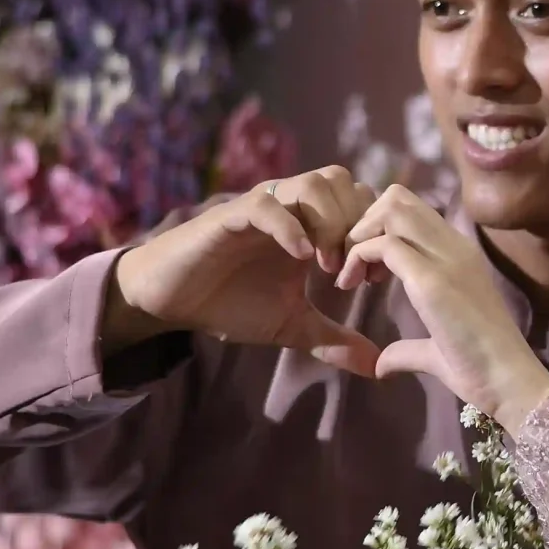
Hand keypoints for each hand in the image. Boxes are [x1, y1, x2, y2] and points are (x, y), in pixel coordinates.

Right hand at [105, 166, 382, 376]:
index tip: (375, 279)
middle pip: (343, 182)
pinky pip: (267, 205)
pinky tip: (302, 259)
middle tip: (353, 270)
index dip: (375, 234)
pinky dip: (290, 227)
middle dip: (358, 224)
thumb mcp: (292, 325)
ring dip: (330, 222)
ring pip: (312, 183)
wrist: (171, 301)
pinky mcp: (230, 216)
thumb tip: (376, 367)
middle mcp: (290, 207)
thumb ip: (333, 340)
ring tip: (326, 267)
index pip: (360, 201)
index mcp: (310, 225)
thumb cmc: (230, 303)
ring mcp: (262, 207)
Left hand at [337, 186, 548, 432]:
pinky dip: (357, 257)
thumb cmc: (483, 369)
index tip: (368, 270)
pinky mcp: (431, 280)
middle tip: (352, 263)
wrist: (510, 382)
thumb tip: (381, 364)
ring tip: (351, 271)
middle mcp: (453, 246)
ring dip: (360, 233)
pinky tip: (349, 285)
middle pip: (398, 197)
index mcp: (459, 255)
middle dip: (363, 222)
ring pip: (392, 207)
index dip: (379, 228)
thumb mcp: (437, 353)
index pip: (412, 210)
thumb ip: (409, 350)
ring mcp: (445, 258)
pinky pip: (384, 244)